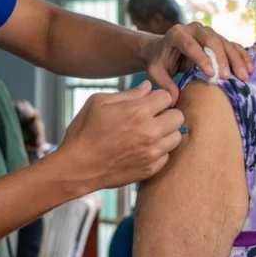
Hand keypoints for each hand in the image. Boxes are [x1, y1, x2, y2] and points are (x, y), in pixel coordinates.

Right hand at [59, 81, 184, 190]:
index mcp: (137, 112)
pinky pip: (167, 155)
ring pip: (177, 137)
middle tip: (152, 117)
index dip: (157, 97)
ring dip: (166, 133)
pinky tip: (143, 148)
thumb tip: (147, 87)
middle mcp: (149, 132)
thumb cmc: (84, 132)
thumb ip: (127, 94)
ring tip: (149, 133)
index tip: (149, 103)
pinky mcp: (150, 169)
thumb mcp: (99, 102)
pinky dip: (159, 151)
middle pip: (178, 116)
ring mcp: (152, 153)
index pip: (167, 97)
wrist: (77, 167)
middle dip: (167, 113)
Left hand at [145, 23, 253, 102]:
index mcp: (177, 34)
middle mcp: (194, 29)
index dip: (201, 58)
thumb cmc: (160, 60)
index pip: (191, 45)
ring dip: (236, 59)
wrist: (165, 48)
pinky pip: (233, 46)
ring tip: (243, 76)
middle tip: (227, 77)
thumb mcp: (155, 72)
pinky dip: (242, 57)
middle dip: (221, 59)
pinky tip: (250, 70)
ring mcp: (208, 32)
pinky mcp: (219, 38)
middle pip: (211, 40)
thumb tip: (174, 99)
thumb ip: (164, 84)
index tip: (211, 73)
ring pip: (225, 43)